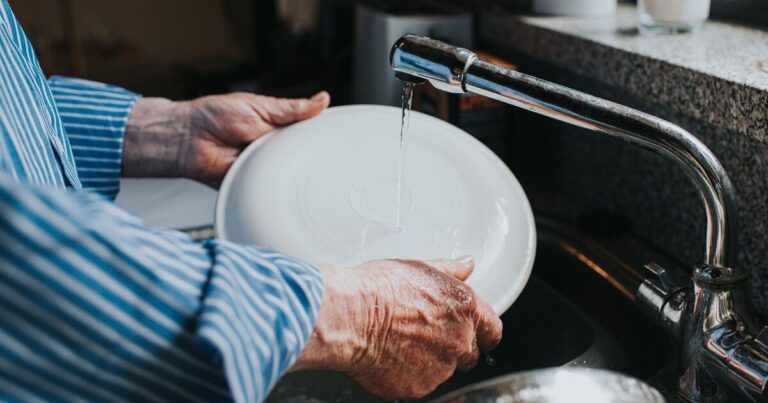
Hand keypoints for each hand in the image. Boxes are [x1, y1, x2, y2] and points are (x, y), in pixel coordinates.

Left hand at [123, 91, 329, 186]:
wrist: (186, 138)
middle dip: (311, 158)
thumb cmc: (214, 116)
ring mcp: (263, 167)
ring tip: (300, 168)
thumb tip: (323, 99)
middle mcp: (272, 149)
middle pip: (301, 156)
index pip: (306, 134)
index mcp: (276, 128)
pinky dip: (277, 187)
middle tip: (325, 158)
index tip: (339, 139)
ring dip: (294, 171)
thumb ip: (291, 109)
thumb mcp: (259, 107)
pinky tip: (285, 184)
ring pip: (289, 174)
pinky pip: (271, 188)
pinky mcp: (252, 184)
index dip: (321, 137)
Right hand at [292, 258, 502, 399]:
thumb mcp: (419, 268)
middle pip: (471, 354)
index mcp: (465, 309)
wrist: (350, 317)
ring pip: (445, 370)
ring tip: (402, 343)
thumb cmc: (379, 289)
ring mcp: (440, 368)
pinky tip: (391, 356)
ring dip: (431, 361)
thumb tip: (467, 264)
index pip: (493, 330)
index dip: (484, 331)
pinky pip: (421, 383)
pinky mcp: (419, 387)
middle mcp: (459, 341)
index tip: (476, 332)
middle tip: (428, 335)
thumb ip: (450, 270)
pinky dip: (410, 374)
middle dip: (456, 347)